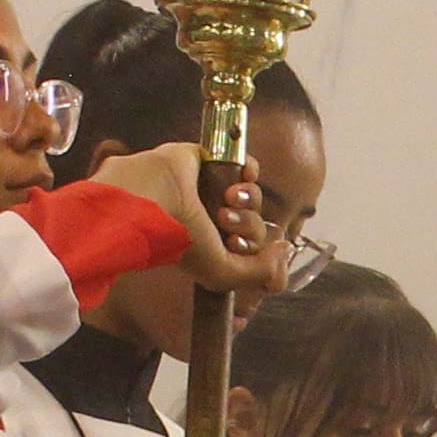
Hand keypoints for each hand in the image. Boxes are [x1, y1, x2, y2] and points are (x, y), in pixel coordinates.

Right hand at [91, 141, 280, 294]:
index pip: (250, 251)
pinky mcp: (208, 162)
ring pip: (250, 196)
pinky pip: (245, 165)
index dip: (258, 250)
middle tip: (225, 221)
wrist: (151, 204)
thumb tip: (285, 248)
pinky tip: (244, 179)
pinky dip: (251, 171)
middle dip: (248, 224)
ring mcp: (210, 192)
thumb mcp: (223, 274)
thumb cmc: (180, 242)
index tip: (240, 247)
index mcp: (212, 247)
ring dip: (248, 200)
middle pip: (253, 224)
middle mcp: (211, 221)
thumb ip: (261, 271)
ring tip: (226, 202)